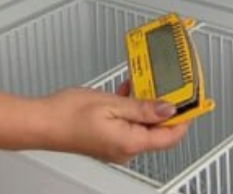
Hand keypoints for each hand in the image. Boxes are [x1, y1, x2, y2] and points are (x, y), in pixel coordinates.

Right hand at [39, 86, 188, 163]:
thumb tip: (167, 109)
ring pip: (142, 125)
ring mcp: (115, 145)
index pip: (170, 135)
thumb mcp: (111, 103)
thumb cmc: (68, 114)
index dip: (183, 116)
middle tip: (165, 84)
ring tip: (143, 82)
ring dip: (145, 104)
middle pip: (157, 130)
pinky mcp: (106, 139)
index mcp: (131, 142)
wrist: (42, 122)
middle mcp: (126, 149)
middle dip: (163, 106)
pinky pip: (128, 124)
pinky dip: (131, 108)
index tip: (190, 100)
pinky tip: (125, 91)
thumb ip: (142, 107)